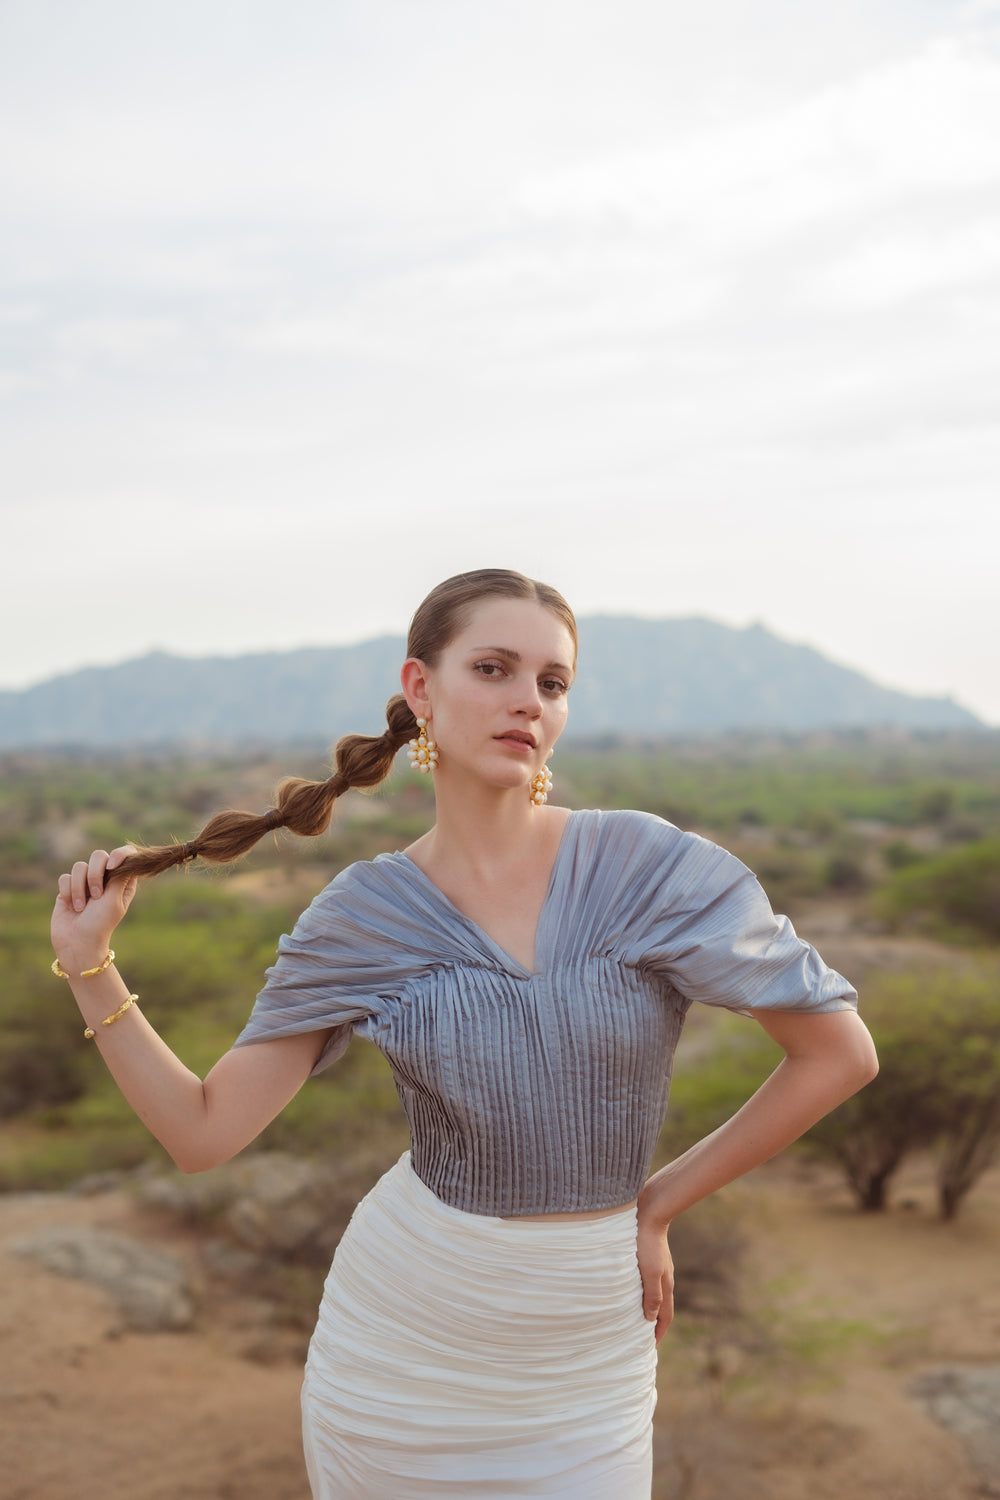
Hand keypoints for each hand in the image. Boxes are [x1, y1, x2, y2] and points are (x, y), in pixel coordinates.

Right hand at [51, 846, 137, 968]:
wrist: (77, 943)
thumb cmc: (100, 924)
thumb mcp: (114, 900)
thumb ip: (119, 876)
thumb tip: (126, 856)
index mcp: (122, 881)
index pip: (125, 855)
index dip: (120, 854)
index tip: (112, 865)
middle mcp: (104, 879)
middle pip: (99, 856)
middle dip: (94, 874)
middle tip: (96, 895)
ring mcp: (85, 883)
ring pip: (79, 867)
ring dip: (79, 888)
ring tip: (81, 907)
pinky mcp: (68, 888)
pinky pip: (65, 877)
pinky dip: (68, 892)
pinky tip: (71, 906)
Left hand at [636, 1206, 673, 1345]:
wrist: (649, 1211)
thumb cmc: (645, 1242)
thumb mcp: (649, 1271)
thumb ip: (652, 1295)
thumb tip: (650, 1318)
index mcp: (665, 1284)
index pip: (665, 1316)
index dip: (658, 1333)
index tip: (650, 1348)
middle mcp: (664, 1278)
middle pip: (661, 1308)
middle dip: (653, 1325)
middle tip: (641, 1339)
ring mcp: (658, 1267)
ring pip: (653, 1294)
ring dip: (646, 1309)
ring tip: (634, 1319)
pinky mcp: (649, 1258)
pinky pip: (647, 1282)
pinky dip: (641, 1294)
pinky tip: (629, 1292)